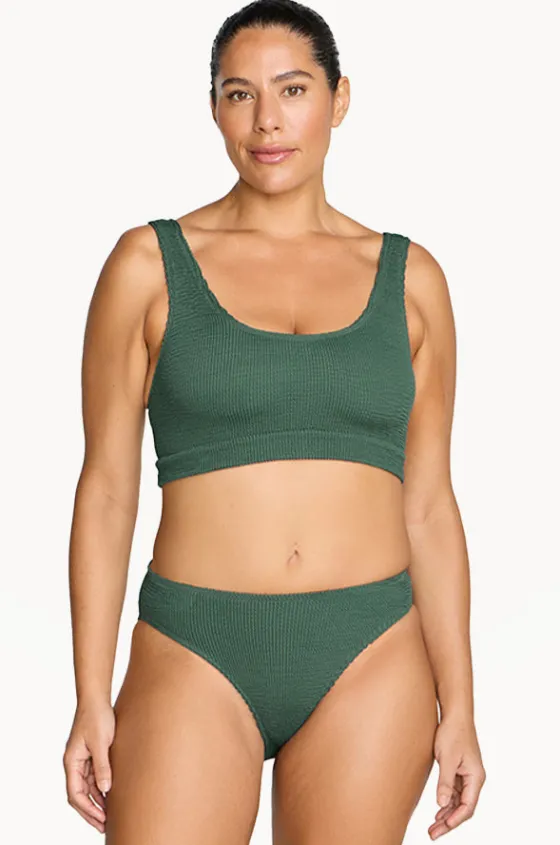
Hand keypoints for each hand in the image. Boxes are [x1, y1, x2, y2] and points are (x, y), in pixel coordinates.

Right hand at [62, 700, 115, 833]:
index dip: (87, 809)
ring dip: (96, 801)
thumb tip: (105, 790)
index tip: (100, 820)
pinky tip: (111, 796)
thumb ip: (102, 766)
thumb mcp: (101, 742)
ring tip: (110, 815)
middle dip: (91, 811)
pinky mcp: (91, 755)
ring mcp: (82, 760)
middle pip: (79, 795)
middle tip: (104, 826)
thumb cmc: (97, 717)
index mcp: (71, 762)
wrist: (97, 698)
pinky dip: (100, 788)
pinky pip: (93, 777)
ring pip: (87, 787)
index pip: (75, 794)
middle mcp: (74, 763)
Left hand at [428, 714, 485, 839]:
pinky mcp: (459, 770)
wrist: (455, 715)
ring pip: (458, 801)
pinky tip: (438, 810)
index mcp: (476, 777)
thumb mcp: (446, 758)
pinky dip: (446, 802)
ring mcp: (467, 775)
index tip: (442, 829)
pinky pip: (455, 792)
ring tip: (433, 827)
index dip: (455, 820)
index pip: (468, 806)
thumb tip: (441, 804)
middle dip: (449, 822)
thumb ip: (445, 782)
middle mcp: (474, 778)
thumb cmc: (453, 733)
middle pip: (463, 807)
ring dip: (447, 814)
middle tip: (433, 834)